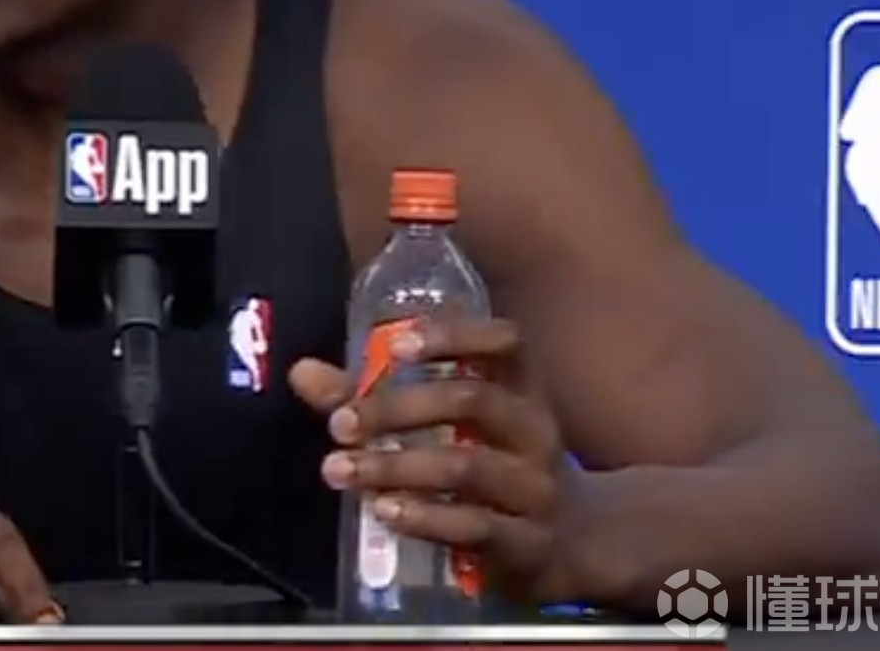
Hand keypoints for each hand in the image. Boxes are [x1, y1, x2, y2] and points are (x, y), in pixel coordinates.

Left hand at [290, 317, 571, 601]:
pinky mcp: (529, 545)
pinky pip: (475, 527)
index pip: (505, 342)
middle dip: (398, 408)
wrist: (577, 544)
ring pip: (466, 467)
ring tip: (340, 470)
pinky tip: (384, 511)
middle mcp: (536, 432)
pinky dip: (425, 518)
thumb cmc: (499, 466)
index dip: (453, 335)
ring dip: (395, 467)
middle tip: (340, 424)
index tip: (394, 345)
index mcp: (522, 390)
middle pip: (473, 401)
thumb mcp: (456, 427)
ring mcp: (537, 490)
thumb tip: (302, 372)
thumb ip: (377, 397)